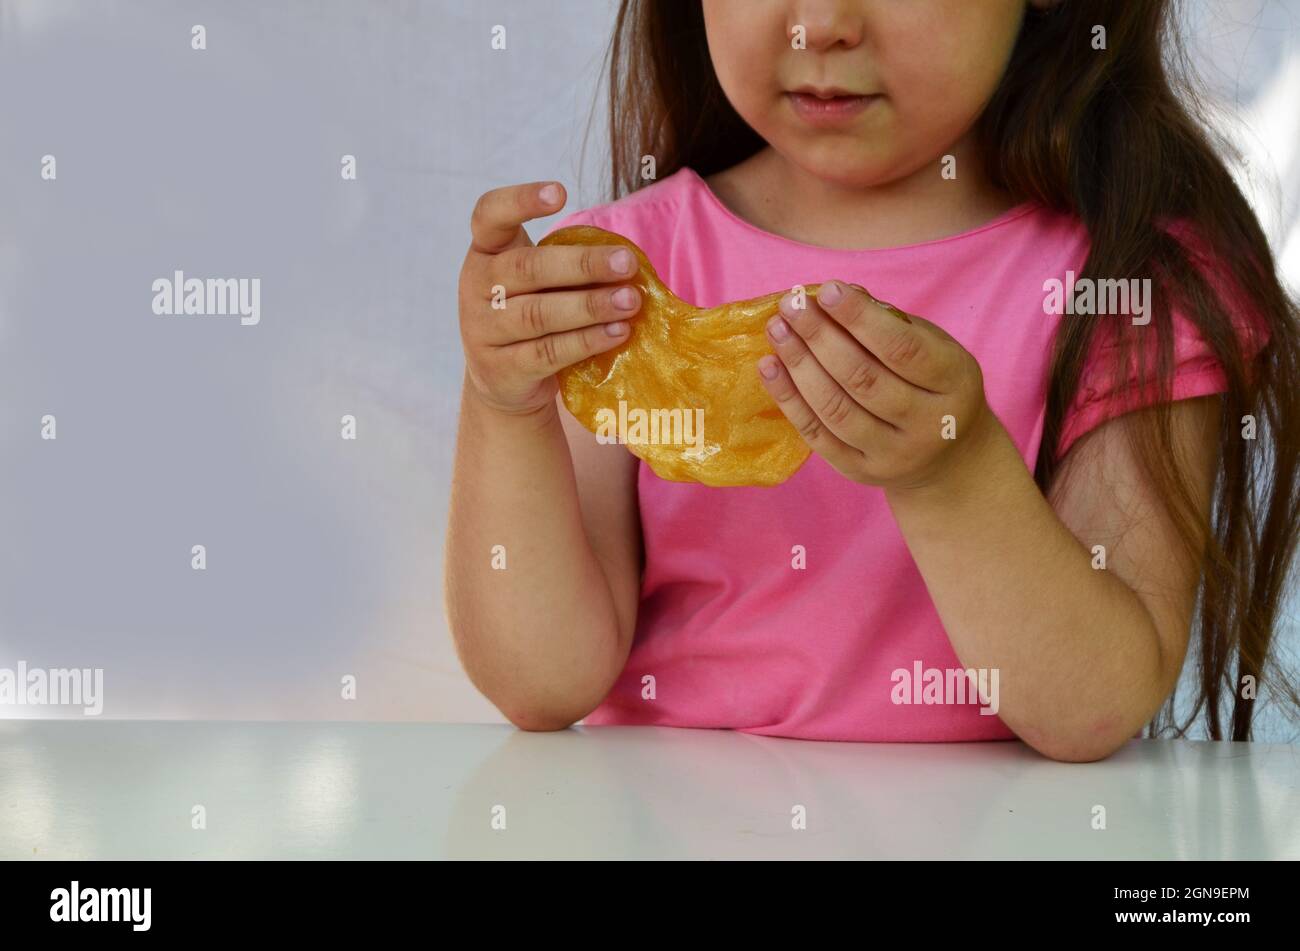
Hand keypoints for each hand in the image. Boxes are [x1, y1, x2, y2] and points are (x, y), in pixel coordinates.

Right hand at [458, 181, 642, 416]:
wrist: (504, 383)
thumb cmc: (531, 316)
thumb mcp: (536, 283)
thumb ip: (565, 265)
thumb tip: (624, 261)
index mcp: (486, 252)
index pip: (489, 215)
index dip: (520, 200)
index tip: (561, 192)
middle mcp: (476, 286)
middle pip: (527, 268)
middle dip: (582, 265)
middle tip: (626, 263)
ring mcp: (483, 330)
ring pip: (538, 314)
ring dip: (590, 306)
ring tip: (630, 301)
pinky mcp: (501, 369)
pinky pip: (547, 353)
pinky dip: (586, 342)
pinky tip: (616, 333)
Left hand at [756, 280, 994, 491]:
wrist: (949, 459)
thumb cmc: (934, 387)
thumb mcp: (933, 348)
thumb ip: (891, 322)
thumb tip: (840, 294)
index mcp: (954, 382)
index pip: (902, 348)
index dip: (861, 318)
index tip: (827, 290)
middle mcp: (928, 424)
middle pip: (863, 378)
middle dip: (820, 337)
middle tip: (791, 305)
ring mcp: (893, 454)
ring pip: (836, 408)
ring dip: (799, 365)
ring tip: (777, 330)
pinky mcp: (861, 471)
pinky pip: (817, 435)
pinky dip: (789, 400)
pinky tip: (769, 367)